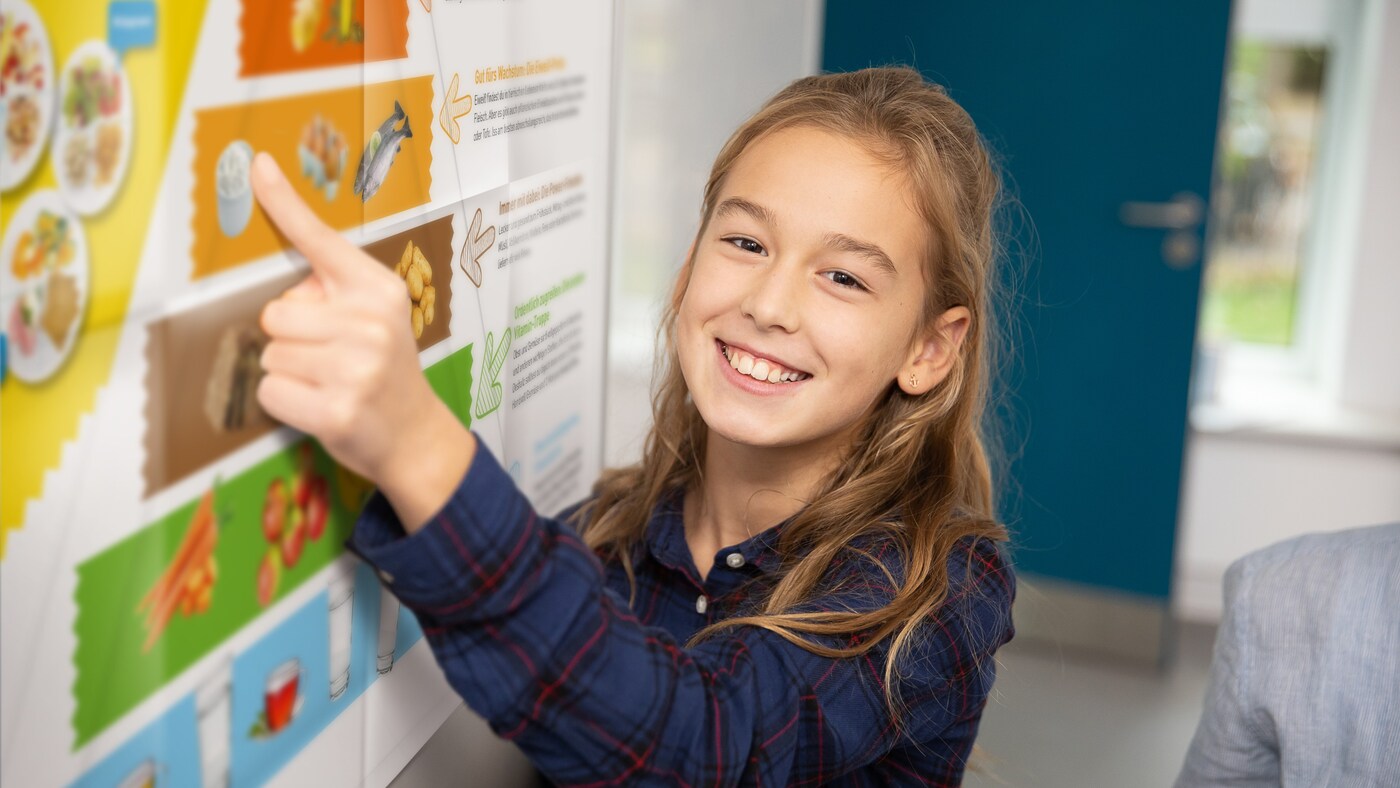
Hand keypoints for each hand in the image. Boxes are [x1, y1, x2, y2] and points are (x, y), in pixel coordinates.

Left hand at [252, 153, 473, 530]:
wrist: (415, 433)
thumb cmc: (383, 368)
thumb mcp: (375, 317)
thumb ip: (334, 293)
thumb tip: (283, 291)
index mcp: (378, 290)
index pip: (321, 240)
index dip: (285, 203)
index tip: (258, 164)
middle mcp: (370, 324)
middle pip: (275, 312)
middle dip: (289, 337)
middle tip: (329, 357)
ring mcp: (355, 369)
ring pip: (269, 355)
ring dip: (288, 372)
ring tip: (328, 382)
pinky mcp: (336, 411)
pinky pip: (270, 392)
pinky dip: (285, 403)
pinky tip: (321, 407)